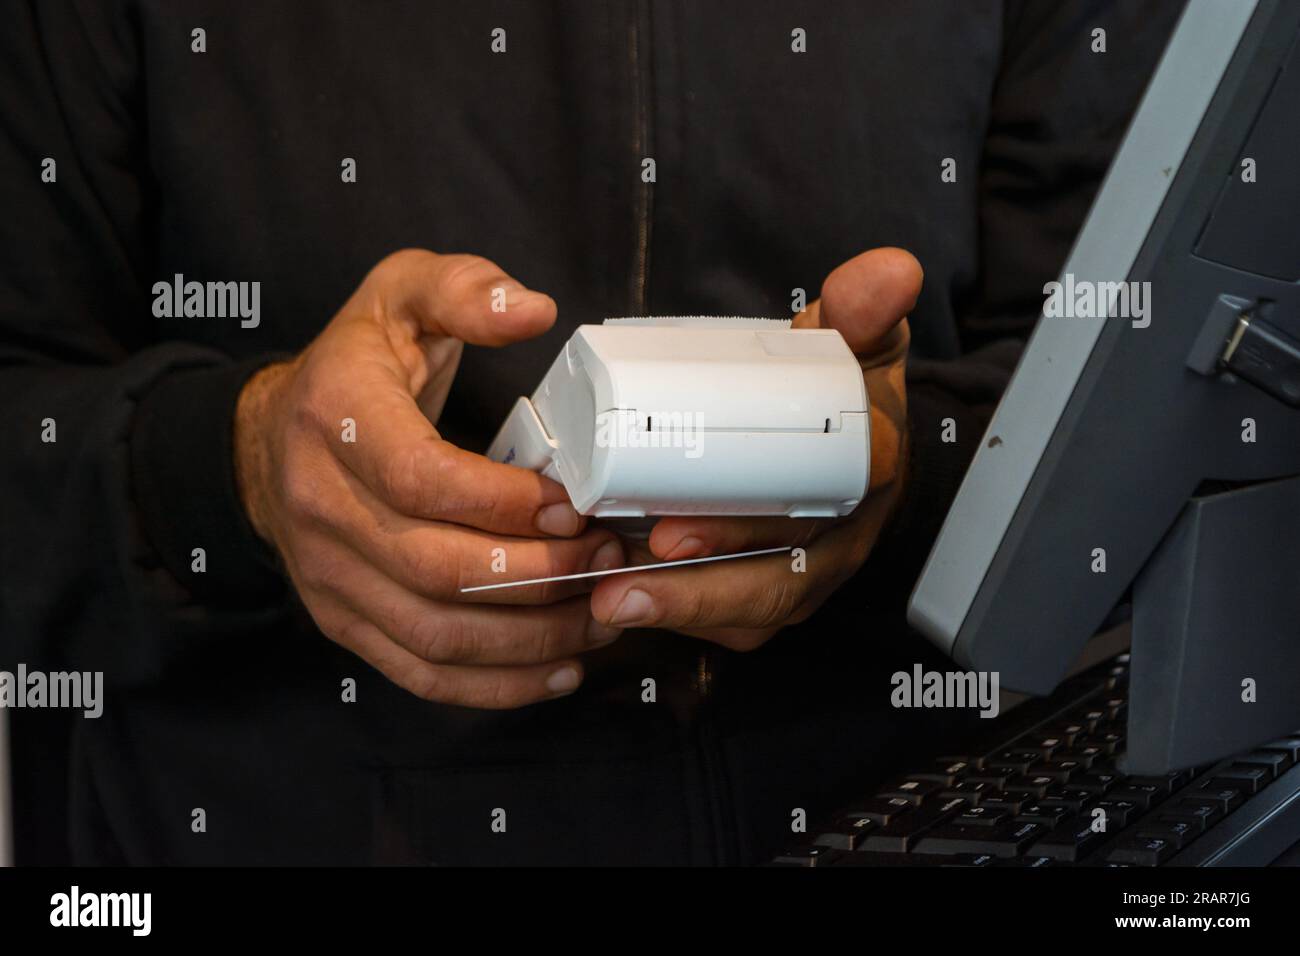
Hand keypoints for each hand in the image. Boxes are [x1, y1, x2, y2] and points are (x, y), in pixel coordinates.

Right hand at [234, 250, 623, 706]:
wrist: (271, 438)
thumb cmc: (357, 366)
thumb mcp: (401, 293)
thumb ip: (465, 289)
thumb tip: (532, 309)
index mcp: (335, 416)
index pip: (421, 479)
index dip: (505, 502)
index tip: (573, 502)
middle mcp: (321, 504)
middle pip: (437, 569)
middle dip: (539, 573)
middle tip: (607, 558)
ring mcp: (328, 574)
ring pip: (435, 633)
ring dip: (531, 636)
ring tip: (601, 615)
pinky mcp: (344, 620)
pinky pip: (420, 672)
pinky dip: (494, 684)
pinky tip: (558, 669)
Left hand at [588, 247, 919, 648]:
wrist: (859, 439)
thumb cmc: (848, 396)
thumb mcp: (859, 346)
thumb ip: (861, 309)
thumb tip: (890, 271)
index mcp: (860, 481)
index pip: (809, 515)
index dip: (744, 531)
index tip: (674, 533)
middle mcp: (837, 540)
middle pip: (772, 581)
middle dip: (696, 587)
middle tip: (622, 578)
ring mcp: (807, 573)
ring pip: (749, 610)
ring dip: (679, 611)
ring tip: (610, 603)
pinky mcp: (773, 592)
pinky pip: (730, 621)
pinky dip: (678, 615)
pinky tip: (620, 603)